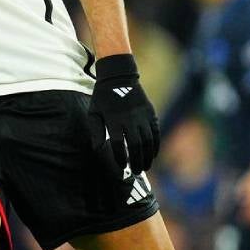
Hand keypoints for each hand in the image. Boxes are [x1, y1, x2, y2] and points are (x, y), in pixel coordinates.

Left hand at [89, 53, 159, 173]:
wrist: (119, 77)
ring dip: (148, 156)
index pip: (117, 144)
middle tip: (137, 172)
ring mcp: (141, 115)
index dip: (120, 157)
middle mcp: (129, 119)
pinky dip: (156, 145)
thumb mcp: (93, 112)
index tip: (122, 167)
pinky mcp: (150, 113)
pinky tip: (154, 154)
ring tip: (146, 166)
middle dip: (137, 161)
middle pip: (135, 145)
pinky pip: (155, 132)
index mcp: (113, 119)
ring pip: (147, 140)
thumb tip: (98, 149)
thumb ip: (95, 131)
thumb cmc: (103, 98)